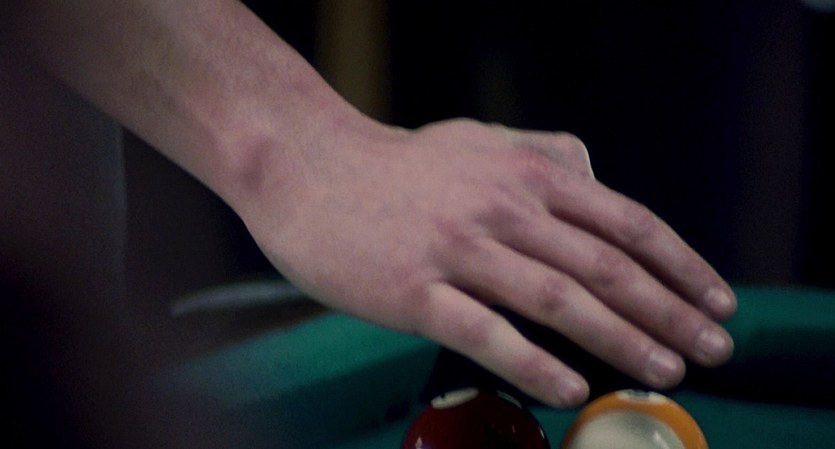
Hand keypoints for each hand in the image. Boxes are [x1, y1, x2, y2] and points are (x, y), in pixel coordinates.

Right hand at [237, 117, 735, 407]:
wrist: (309, 171)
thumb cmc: (396, 164)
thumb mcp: (478, 139)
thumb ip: (541, 152)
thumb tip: (593, 174)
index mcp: (524, 174)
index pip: (625, 221)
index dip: (680, 264)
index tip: (717, 300)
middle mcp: (502, 209)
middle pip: (605, 266)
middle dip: (670, 310)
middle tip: (715, 349)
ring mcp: (458, 249)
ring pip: (558, 299)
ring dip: (621, 339)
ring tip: (665, 371)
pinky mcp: (414, 290)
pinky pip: (486, 332)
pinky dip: (535, 362)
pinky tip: (572, 386)